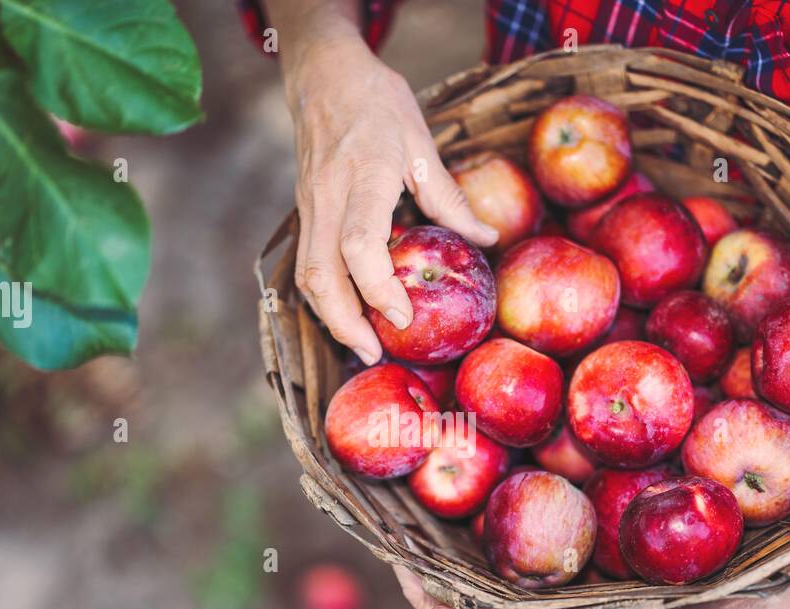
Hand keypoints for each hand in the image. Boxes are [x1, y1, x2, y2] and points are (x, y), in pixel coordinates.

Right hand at [267, 0, 497, 364]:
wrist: (321, 74)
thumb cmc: (376, 102)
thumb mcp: (421, 142)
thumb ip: (450, 198)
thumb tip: (486, 240)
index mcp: (363, 178)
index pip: (360, 245)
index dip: (379, 289)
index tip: (403, 316)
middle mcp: (328, 198)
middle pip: (320, 275)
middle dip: (344, 322)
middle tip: (374, 353)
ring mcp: (309, 207)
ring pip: (306, 275)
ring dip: (330, 317)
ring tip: (361, 345)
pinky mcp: (303, 213)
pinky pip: (306, 264)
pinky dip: (323, 297)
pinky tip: (346, 315)